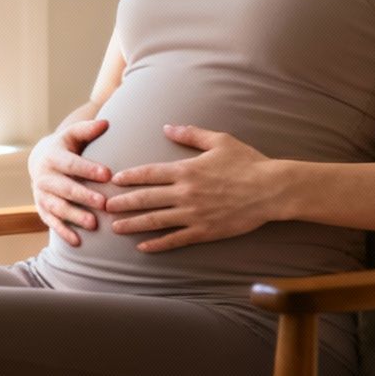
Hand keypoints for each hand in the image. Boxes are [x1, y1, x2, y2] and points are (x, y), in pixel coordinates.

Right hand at [26, 117, 111, 245]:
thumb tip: (106, 123)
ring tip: (94, 224)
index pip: (72, 163)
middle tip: (104, 203)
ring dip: (75, 216)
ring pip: (58, 207)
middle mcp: (44, 176)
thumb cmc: (66, 147)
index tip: (107, 174)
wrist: (41, 161)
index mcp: (53, 157)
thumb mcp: (73, 135)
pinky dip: (63, 231)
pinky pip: (51, 222)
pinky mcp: (41, 208)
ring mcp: (41, 194)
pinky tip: (78, 241)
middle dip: (84, 196)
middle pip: (65, 188)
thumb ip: (88, 129)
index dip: (88, 169)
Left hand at [104, 123, 282, 252]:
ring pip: (156, 221)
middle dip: (122, 202)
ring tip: (115, 228)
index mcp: (187, 169)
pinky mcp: (204, 231)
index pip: (149, 173)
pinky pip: (176, 239)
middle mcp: (186, 192)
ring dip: (133, 224)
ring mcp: (194, 214)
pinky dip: (158, 244)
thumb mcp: (219, 140)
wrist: (271, 189)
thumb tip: (167, 128)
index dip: (129, 177)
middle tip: (103, 206)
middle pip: (146, 198)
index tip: (113, 180)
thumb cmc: (247, 162)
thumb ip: (190, 135)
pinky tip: (143, 247)